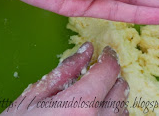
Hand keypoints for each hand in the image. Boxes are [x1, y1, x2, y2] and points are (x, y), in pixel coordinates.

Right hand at [0, 42, 128, 115]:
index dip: (109, 58)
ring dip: (113, 95)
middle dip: (112, 76)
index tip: (106, 52)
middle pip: (121, 89)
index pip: (109, 71)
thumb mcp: (36, 95)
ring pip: (122, 109)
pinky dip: (112, 113)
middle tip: (98, 71)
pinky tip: (97, 110)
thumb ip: (66, 69)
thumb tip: (86, 49)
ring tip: (97, 91)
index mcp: (80, 105)